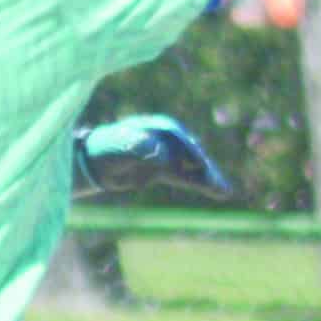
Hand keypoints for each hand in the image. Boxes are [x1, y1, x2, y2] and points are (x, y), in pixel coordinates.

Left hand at [72, 114, 234, 199]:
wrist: (94, 163)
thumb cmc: (104, 148)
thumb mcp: (118, 146)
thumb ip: (136, 146)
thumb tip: (159, 151)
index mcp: (156, 127)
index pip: (177, 138)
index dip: (188, 150)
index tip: (198, 164)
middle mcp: (167, 140)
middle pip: (190, 152)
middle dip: (204, 168)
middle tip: (215, 182)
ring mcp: (169, 156)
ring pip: (193, 168)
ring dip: (209, 179)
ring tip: (225, 192)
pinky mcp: (168, 171)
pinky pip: (189, 179)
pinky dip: (203, 185)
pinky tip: (221, 193)